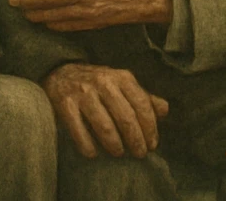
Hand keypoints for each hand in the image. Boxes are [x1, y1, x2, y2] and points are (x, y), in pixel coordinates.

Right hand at [43, 62, 168, 158]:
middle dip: (135, 141)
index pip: (142, 105)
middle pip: (126, 117)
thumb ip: (143, 97)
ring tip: (118, 152)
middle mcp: (102, 82)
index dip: (150, 129)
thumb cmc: (98, 83)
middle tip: (138, 154)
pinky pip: (78, 130)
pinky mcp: (64, 103)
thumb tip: (165, 110)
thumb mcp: (121, 84)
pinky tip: (93, 153)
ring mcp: (82, 92)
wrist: (59, 71)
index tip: (152, 145)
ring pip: (104, 125)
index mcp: (120, 77)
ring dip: (114, 145)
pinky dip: (87, 146)